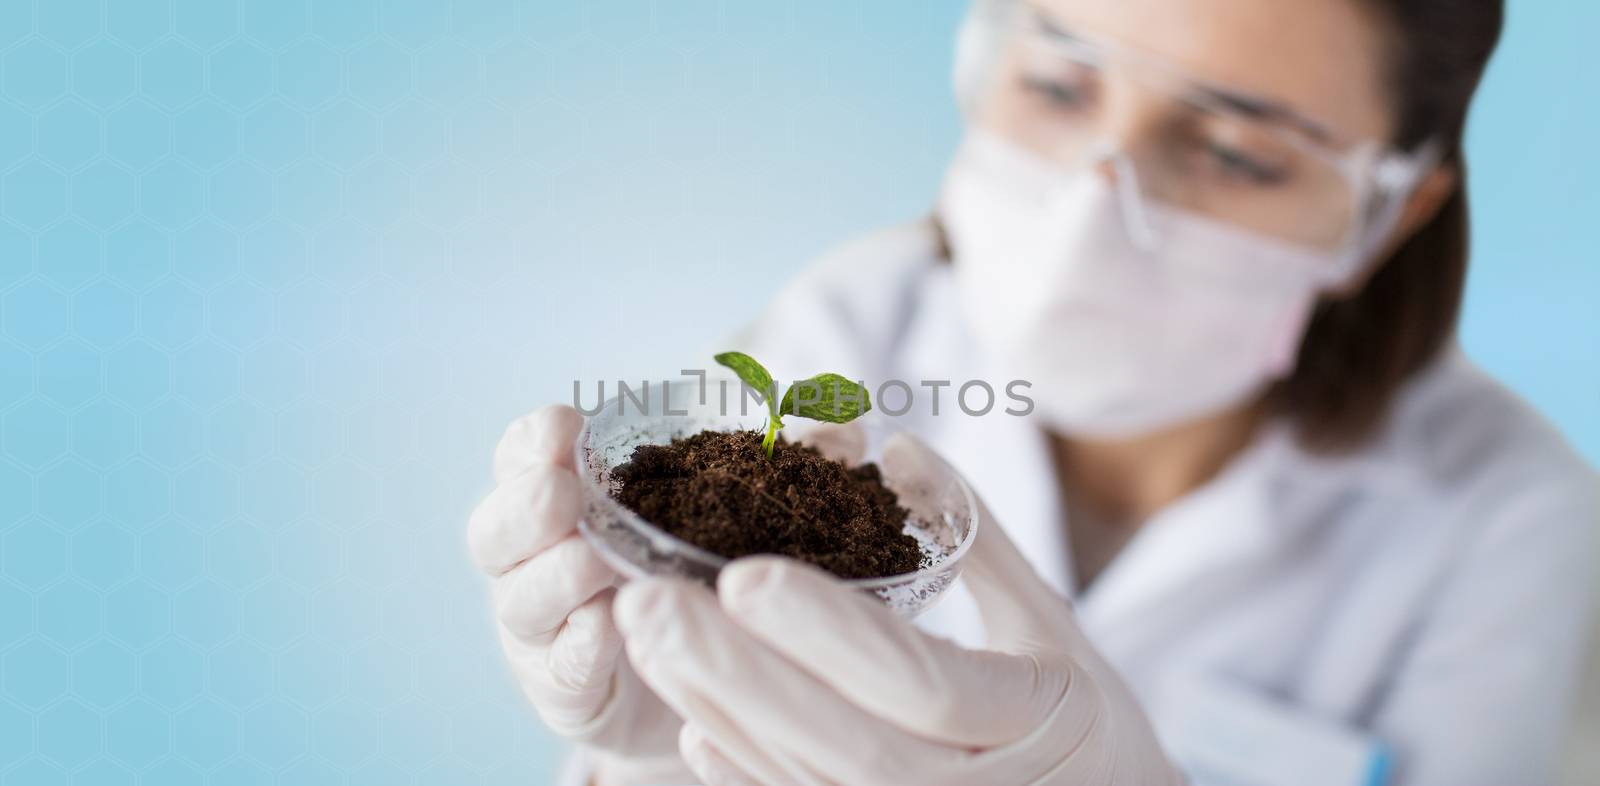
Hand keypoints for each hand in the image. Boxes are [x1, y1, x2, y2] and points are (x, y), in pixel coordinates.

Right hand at [468, 405, 693, 783]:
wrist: (691, 683)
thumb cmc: (689, 576)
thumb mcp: (701, 515)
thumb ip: (722, 469)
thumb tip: (814, 425)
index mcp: (557, 506)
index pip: (520, 460)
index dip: (534, 442)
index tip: (568, 425)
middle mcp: (533, 564)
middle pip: (494, 531)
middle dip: (526, 507)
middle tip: (563, 492)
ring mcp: (542, 633)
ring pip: (522, 601)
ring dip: (556, 577)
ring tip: (594, 562)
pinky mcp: (567, 693)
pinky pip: (564, 668)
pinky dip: (583, 644)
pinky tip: (607, 627)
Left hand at [610, 432, 1185, 785]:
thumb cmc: (1089, 724)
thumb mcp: (1057, 629)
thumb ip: (980, 540)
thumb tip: (897, 447)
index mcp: (1031, 721)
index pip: (918, 681)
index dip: (827, 631)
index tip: (742, 574)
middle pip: (842, 742)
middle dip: (737, 674)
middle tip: (648, 606)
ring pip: (806, 781)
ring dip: (720, 710)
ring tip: (646, 641)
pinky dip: (746, 772)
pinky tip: (692, 723)